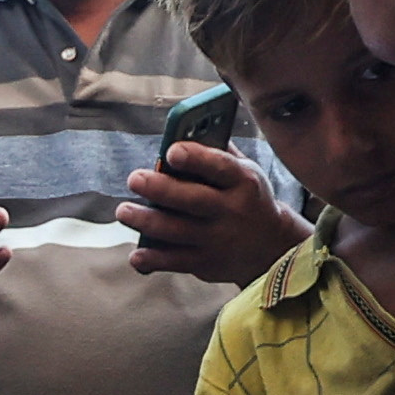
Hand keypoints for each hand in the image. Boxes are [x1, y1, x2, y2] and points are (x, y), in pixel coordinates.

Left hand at [123, 145, 305, 288]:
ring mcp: (219, 240)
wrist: (271, 247)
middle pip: (193, 200)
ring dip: (147, 222)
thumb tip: (183, 131)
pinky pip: (176, 262)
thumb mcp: (245, 171)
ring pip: (178, 231)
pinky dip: (153, 260)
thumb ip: (217, 152)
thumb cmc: (247, 197)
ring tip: (123, 211)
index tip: (171, 151)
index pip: (219, 166)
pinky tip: (137, 254)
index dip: (195, 158)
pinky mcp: (208, 263)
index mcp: (243, 181)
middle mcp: (233, 211)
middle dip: (161, 189)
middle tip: (134, 178)